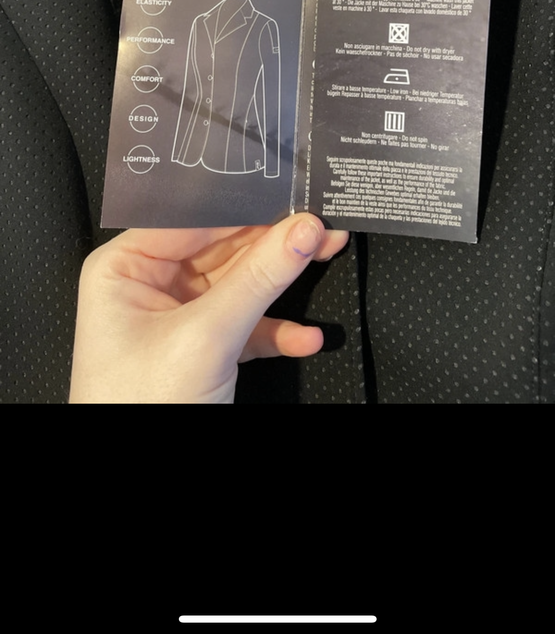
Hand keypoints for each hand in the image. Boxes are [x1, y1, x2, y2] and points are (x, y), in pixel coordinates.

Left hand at [69, 215, 348, 403]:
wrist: (137, 487)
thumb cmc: (138, 407)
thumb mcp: (204, 337)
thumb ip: (258, 280)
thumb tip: (301, 230)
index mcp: (124, 267)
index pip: (193, 219)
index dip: (246, 206)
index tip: (293, 193)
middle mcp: (147, 285)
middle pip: (222, 246)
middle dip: (274, 241)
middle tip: (321, 223)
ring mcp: (177, 319)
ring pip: (241, 285)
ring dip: (284, 282)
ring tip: (327, 255)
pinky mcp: (202, 352)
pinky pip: (247, 326)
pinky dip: (277, 331)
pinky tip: (305, 337)